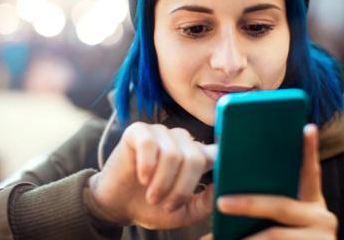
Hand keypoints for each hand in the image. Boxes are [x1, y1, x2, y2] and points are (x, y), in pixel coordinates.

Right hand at [87, 123, 215, 228]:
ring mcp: (161, 133)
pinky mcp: (138, 131)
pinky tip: (142, 177)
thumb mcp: (184, 212)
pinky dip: (147, 165)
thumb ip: (206, 202)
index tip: (219, 176)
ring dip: (161, 182)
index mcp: (197, 155)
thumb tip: (225, 188)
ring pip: (173, 154)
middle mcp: (182, 140)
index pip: (218, 152)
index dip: (221, 162)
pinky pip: (149, 144)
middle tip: (165, 204)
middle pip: (195, 158)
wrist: (118, 205)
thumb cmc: (152, 207)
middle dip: (181, 188)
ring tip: (151, 196)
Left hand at [201, 124, 336, 239]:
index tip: (307, 127)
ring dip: (244, 238)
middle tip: (221, 203)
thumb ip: (272, 202)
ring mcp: (322, 237)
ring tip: (215, 238)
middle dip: (248, 204)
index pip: (310, 171)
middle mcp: (322, 216)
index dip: (309, 149)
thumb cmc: (287, 238)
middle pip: (280, 205)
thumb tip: (227, 194)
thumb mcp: (285, 220)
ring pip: (273, 235)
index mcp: (312, 201)